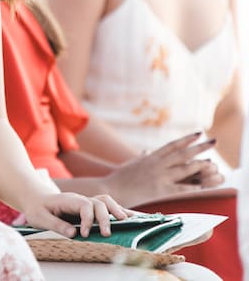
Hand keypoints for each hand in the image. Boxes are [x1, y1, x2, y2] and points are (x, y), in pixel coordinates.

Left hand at [22, 192, 130, 237]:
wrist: (34, 198)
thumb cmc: (37, 208)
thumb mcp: (39, 217)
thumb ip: (55, 224)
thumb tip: (74, 233)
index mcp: (68, 200)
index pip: (84, 205)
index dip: (88, 219)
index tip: (85, 233)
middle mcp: (80, 199)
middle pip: (99, 202)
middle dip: (105, 218)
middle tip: (107, 234)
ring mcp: (86, 202)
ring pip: (107, 202)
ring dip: (118, 211)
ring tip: (130, 222)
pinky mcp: (90, 208)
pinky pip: (107, 207)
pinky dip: (120, 212)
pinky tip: (133, 218)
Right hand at [106, 132, 222, 205]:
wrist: (110, 189)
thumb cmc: (119, 178)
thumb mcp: (131, 163)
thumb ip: (142, 157)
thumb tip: (146, 150)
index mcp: (151, 157)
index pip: (172, 145)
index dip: (186, 139)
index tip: (199, 133)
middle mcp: (156, 164)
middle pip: (182, 154)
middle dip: (199, 147)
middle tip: (213, 141)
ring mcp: (158, 177)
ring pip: (183, 169)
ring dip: (199, 165)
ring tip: (213, 163)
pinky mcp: (159, 190)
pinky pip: (179, 188)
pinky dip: (192, 187)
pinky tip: (203, 186)